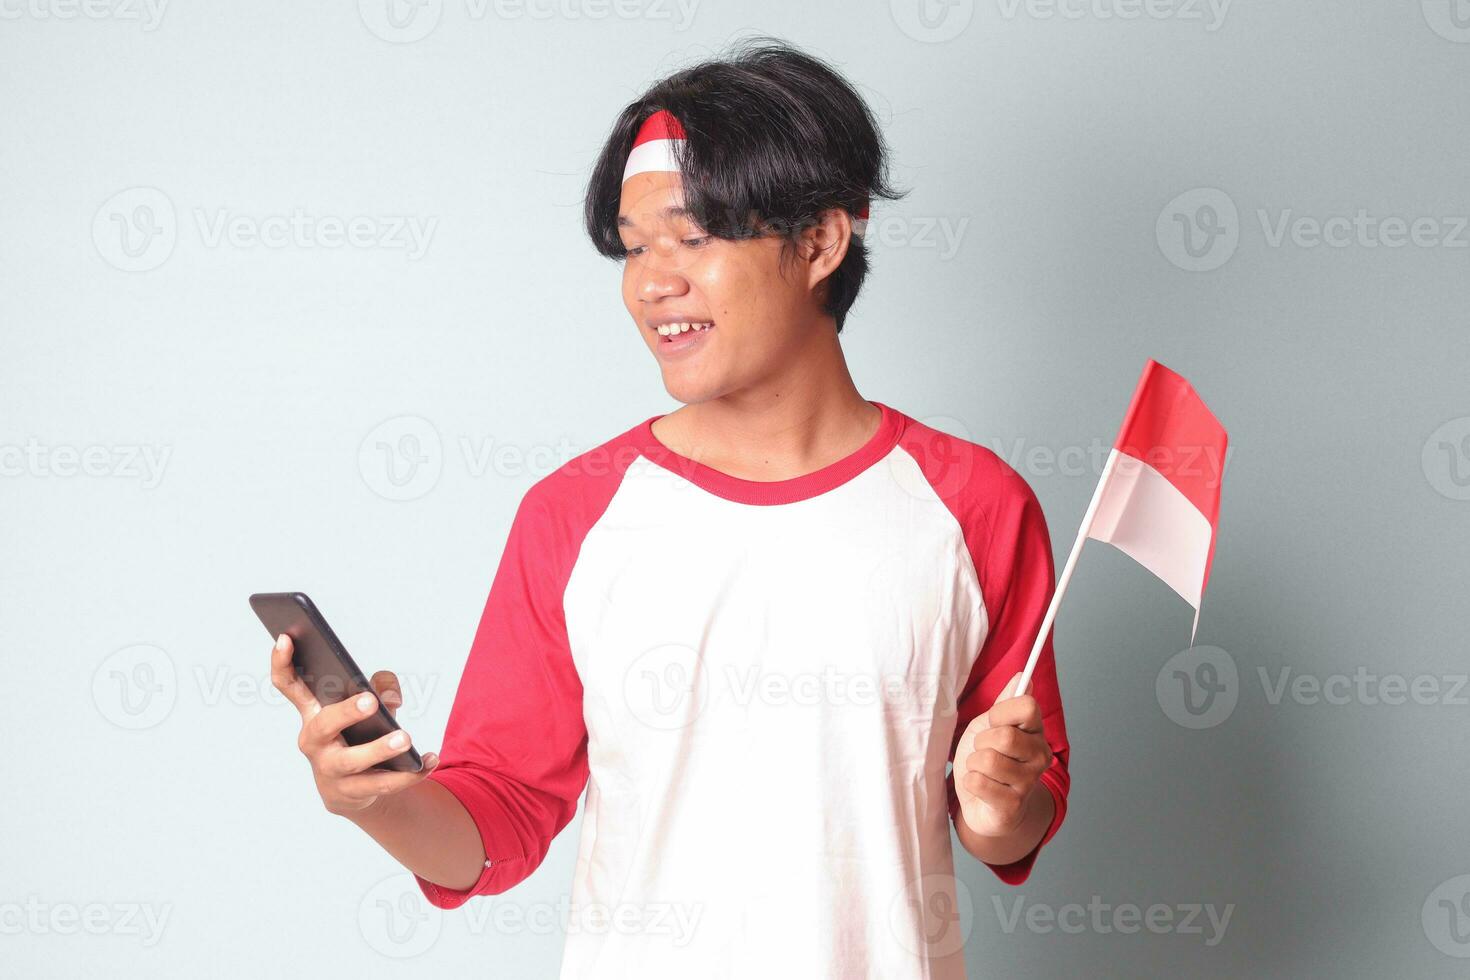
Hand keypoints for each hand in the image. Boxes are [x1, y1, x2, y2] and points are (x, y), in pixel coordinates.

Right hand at [269, 633, 439, 815]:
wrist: (352, 789)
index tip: (286, 637)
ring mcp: (330, 770)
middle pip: (323, 725)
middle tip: (370, 701)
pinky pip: (383, 783)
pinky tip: (430, 761)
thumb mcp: (366, 706)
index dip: (283, 662)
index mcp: (313, 712)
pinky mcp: (352, 793)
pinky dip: (410, 772)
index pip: (289, 685)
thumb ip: (381, 688)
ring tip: (405, 739)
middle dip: (346, 712)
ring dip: (380, 749)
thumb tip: (390, 696)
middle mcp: (315, 741)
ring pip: (353, 761)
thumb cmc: (356, 734)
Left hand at [953, 672, 1052, 837]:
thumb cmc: (987, 760)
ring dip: (973, 764)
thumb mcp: (991, 726)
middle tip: (983, 751)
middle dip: (981, 742)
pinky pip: (978, 782)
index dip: (1001, 712)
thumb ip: (1006, 703)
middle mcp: (1040, 756)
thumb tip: (1022, 676)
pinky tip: (980, 788)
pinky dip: (970, 783)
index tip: (993, 723)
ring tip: (980, 770)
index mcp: (1036, 732)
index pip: (1027, 706)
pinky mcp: (1012, 806)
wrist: (984, 804)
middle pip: (1005, 736)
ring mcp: (1028, 783)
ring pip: (987, 760)